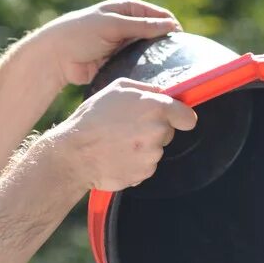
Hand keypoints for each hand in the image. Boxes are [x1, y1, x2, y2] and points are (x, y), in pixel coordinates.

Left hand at [35, 0, 181, 86]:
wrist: (57, 57)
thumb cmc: (81, 33)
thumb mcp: (113, 25)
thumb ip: (142, 26)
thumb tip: (171, 25)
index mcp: (127, 9)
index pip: (158, 15)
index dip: (171, 26)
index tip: (181, 42)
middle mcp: (127, 25)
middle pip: (155, 34)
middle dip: (165, 45)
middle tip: (178, 61)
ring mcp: (123, 45)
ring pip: (147, 52)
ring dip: (155, 60)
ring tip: (169, 71)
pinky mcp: (118, 62)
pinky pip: (137, 65)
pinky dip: (144, 70)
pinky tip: (153, 78)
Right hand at [51, 78, 197, 191]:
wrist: (76, 154)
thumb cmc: (93, 118)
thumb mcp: (116, 89)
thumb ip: (145, 89)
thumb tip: (162, 93)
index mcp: (155, 108)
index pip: (188, 117)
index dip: (181, 117)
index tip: (176, 119)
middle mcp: (158, 132)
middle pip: (168, 133)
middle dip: (154, 130)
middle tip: (128, 128)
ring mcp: (152, 155)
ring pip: (155, 150)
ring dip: (143, 147)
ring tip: (118, 142)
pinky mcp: (145, 173)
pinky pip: (146, 166)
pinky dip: (135, 162)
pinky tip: (117, 156)